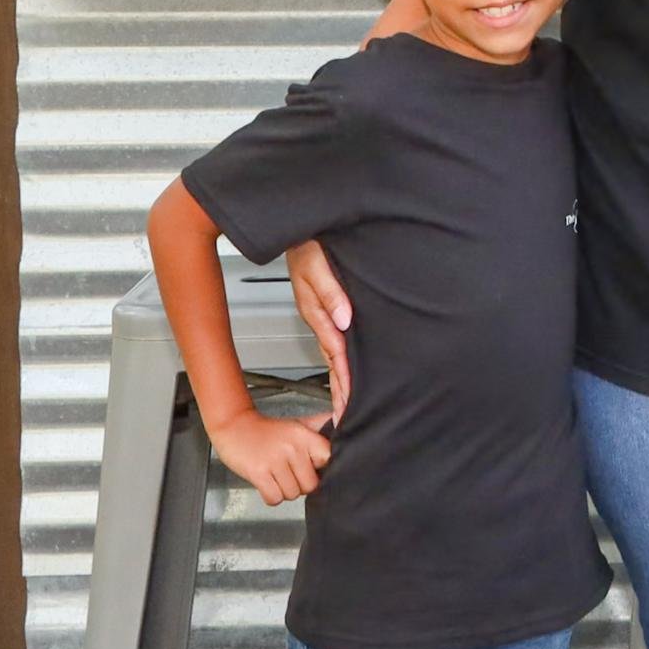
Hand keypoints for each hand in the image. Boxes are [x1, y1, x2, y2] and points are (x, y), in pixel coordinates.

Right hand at [207, 407, 333, 505]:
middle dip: (301, 485)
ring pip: (292, 494)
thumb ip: (322, 426)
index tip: (312, 467)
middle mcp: (292, 448)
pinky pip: (274, 498)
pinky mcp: (258, 473)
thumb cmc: (270, 430)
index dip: (320, 469)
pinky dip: (271, 496)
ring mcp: (275, 461)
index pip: (328, 460)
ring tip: (277, 476)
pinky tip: (268, 483)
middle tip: (290, 474)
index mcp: (305, 436)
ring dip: (285, 491)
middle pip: (310, 485)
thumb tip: (344, 421)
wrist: (235, 427)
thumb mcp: (299, 424)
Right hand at [286, 240, 352, 421]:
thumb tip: (344, 320)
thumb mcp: (318, 265)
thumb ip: (331, 292)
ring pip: (335, 355)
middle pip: (335, 362)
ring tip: (346, 407)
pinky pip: (336, 341)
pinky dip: (341, 360)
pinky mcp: (327, 308)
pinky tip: (344, 371)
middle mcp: (322, 317)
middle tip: (348, 420)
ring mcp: (323, 314)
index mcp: (318, 312)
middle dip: (341, 392)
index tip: (349, 406)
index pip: (336, 354)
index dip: (345, 381)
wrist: (300, 228)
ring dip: (341, 380)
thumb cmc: (308, 244)